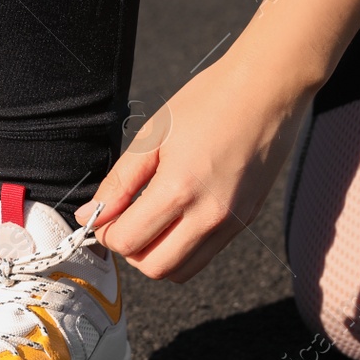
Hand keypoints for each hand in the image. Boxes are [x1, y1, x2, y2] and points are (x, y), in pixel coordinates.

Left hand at [75, 46, 315, 282]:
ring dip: (158, 256)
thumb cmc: (209, 102)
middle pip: (155, 268)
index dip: (108, 234)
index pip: (128, 242)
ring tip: (153, 222)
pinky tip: (179, 217)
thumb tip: (90, 215)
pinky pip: (206, 255)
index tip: (107, 216)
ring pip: (183, 271)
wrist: (268, 89)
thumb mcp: (152, 136)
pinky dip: (184, 249)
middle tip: (128, 222)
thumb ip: (118, 182)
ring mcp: (231, 222)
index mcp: (179, 189)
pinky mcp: (246, 220)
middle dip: (132, 251)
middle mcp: (209, 215)